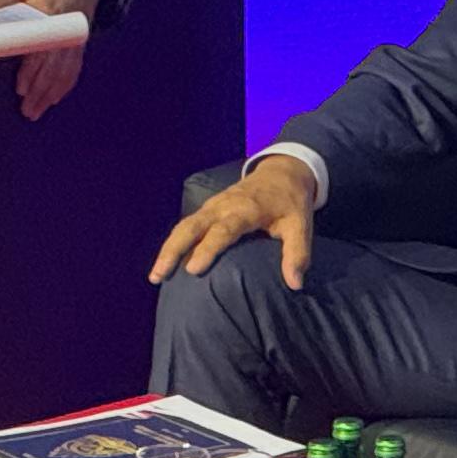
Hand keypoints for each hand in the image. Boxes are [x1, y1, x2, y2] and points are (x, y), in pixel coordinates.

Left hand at [0, 0, 99, 120]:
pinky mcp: (77, 45)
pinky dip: (64, 86)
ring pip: (63, 73)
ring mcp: (72, 41)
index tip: (21, 87)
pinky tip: (55, 98)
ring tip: (37, 110)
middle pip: (52, 68)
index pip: (40, 50)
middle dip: (40, 92)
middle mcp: (63, 33)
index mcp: (49, 17)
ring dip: (50, 94)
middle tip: (27, 110)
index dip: (31, 71)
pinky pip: (73, 69)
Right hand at [151, 151, 316, 289]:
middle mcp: (223, 206)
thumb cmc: (291, 203)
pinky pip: (186, 225)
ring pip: (184, 226)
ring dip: (168, 249)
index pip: (223, 231)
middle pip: (191, 227)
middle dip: (173, 250)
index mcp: (246, 210)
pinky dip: (174, 242)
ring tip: (155, 275)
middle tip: (158, 275)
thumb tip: (295, 284)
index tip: (192, 270)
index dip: (207, 249)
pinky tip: (167, 262)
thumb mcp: (301, 226)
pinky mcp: (208, 209)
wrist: (282, 172)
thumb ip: (297, 254)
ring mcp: (212, 206)